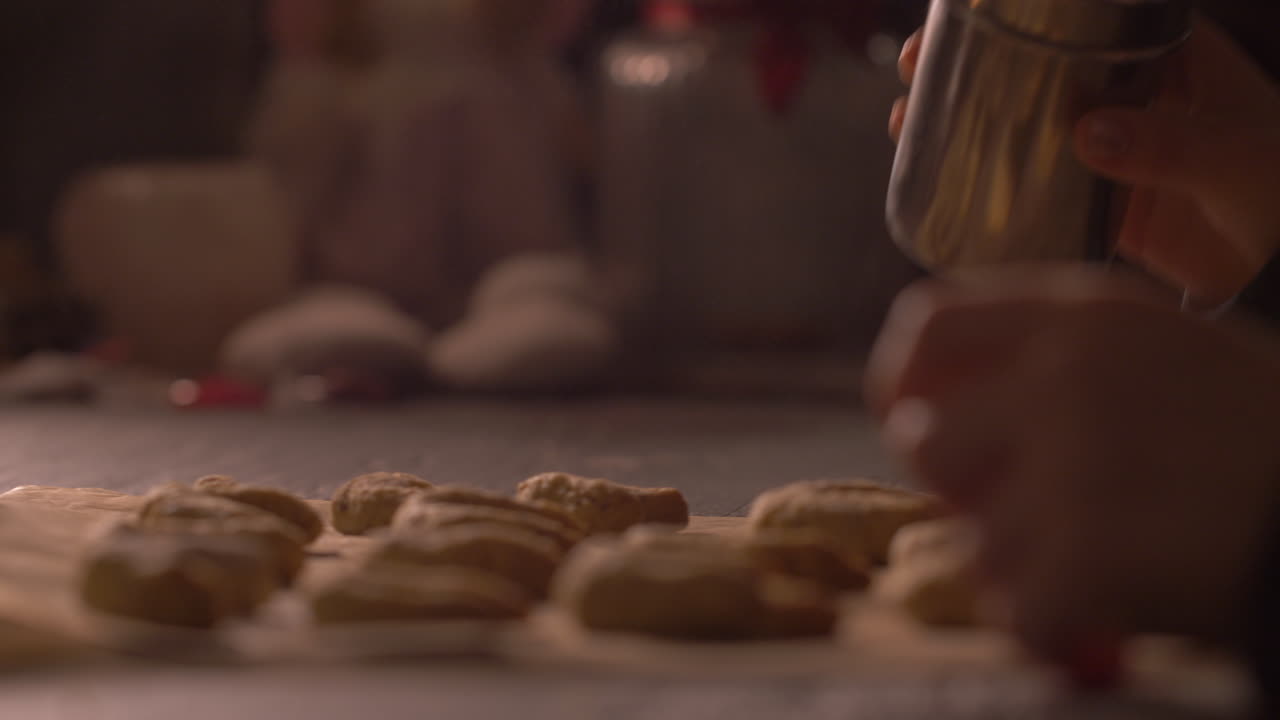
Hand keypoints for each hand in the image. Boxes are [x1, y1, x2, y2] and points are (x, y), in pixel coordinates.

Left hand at [866, 266, 1279, 661]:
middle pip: (926, 439)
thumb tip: (936, 406)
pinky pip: (1016, 609)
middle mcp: (1069, 375)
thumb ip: (1051, 361)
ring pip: (971, 538)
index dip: (904, 383)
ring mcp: (1078, 461)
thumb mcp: (1165, 353)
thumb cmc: (1262, 441)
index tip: (915, 420)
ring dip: (1024, 568)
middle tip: (1039, 514)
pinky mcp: (1092, 551)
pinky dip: (1057, 629)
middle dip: (966, 490)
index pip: (927, 324)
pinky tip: (1111, 614)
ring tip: (1105, 565)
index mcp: (1087, 315)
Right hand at [892, 22, 1279, 303]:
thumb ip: (1174, 145)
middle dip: (962, 67)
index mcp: (1161, 58)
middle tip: (910, 71)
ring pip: (1015, 130)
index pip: (1077, 22)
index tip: (957, 22)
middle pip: (1027, 72)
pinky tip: (939, 190)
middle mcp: (1120, 100)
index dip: (1013, 18)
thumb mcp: (1237, 156)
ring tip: (904, 124)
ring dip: (956, 126)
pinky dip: (980, 190)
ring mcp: (1099, 154)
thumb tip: (1086, 133)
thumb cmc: (1279, 187)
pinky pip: (1024, 192)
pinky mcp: (1088, 207)